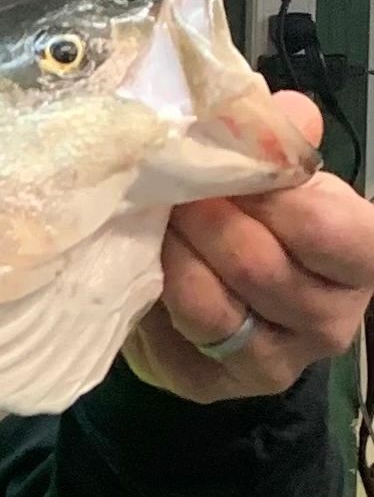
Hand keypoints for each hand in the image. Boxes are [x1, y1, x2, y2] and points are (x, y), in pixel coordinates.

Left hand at [126, 93, 373, 400]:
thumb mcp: (278, 179)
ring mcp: (274, 361)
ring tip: (153, 217)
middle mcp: (331, 321)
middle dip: (203, 217)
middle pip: (259, 266)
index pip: (328, 230)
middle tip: (166, 182)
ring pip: (211, 304)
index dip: (269, 194)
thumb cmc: (258, 221)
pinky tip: (144, 261)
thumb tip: (285, 113)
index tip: (225, 164)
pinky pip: (173, 333)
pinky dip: (152, 288)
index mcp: (361, 260)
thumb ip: (283, 144)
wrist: (214, 291)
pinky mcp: (214, 383)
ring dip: (172, 251)